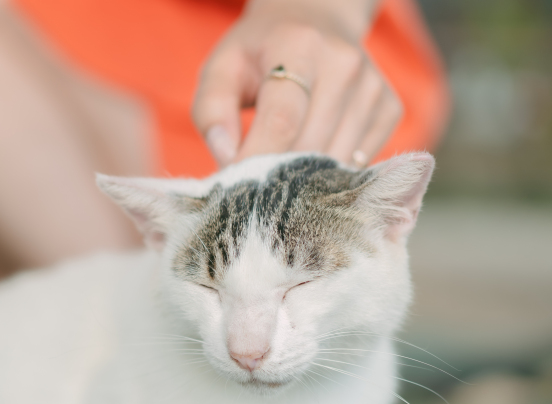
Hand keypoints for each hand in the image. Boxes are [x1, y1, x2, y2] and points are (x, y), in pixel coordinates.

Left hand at [192, 0, 402, 167]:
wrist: (317, 19)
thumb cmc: (260, 53)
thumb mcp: (222, 68)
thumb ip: (212, 111)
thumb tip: (227, 159)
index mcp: (299, 47)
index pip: (283, 119)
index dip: (258, 159)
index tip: (236, 184)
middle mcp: (344, 65)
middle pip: (309, 146)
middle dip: (276, 173)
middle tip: (253, 180)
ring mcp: (373, 88)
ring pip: (336, 162)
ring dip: (304, 178)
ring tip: (281, 167)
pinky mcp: (390, 109)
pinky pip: (358, 163)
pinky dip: (331, 172)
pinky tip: (313, 153)